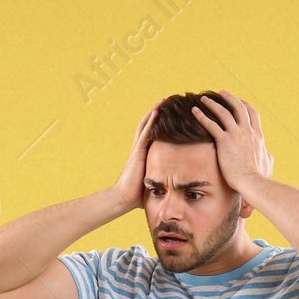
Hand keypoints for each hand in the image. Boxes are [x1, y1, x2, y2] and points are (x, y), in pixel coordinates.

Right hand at [110, 98, 163, 212]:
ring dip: (154, 111)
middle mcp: (139, 148)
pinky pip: (145, 133)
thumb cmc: (137, 195)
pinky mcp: (138, 152)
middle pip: (148, 124)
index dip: (159, 123)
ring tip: (163, 100)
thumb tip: (175, 185)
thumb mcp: (153, 183)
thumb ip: (162, 179)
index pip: (152, 134)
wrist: (124, 198)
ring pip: (146, 125)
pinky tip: (157, 111)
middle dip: (157, 112)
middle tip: (167, 100)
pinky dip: (151, 122)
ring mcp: (138, 149)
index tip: (168, 113)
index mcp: (143, 154)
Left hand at [190, 90, 272, 196]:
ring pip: (224, 112)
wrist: (253, 182)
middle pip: (239, 107)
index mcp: (258, 136)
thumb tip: (268, 155)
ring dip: (213, 103)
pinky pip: (211, 125)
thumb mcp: (267, 164)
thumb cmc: (259, 178)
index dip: (245, 105)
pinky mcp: (225, 141)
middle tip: (221, 93)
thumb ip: (267, 156)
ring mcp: (236, 135)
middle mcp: (248, 131)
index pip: (252, 114)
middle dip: (229, 98)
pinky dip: (202, 116)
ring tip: (204, 99)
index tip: (238, 101)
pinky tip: (194, 111)